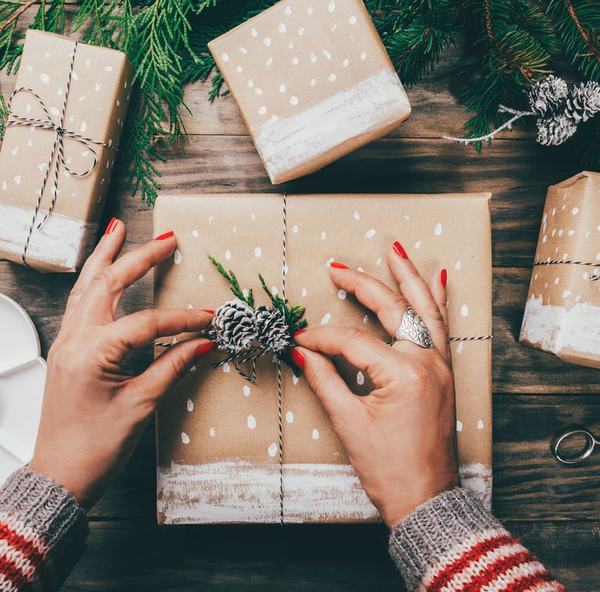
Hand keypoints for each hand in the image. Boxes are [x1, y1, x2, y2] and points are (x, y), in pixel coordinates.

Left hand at [29, 220, 215, 507]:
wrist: (60, 475)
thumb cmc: (96, 447)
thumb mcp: (140, 405)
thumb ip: (173, 367)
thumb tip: (204, 344)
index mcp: (92, 353)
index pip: (147, 323)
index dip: (183, 319)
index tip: (210, 319)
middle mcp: (74, 339)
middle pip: (108, 284)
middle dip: (138, 257)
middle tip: (165, 238)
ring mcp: (66, 342)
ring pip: (86, 287)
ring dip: (105, 257)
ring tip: (118, 231)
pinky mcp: (66, 350)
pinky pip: (79, 303)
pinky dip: (93, 281)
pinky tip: (102, 272)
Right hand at [293, 243, 457, 528]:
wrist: (426, 499)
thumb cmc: (390, 469)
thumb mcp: (350, 423)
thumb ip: (325, 379)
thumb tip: (301, 351)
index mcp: (404, 374)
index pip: (352, 341)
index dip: (321, 338)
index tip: (298, 339)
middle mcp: (428, 362)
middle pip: (392, 310)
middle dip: (362, 285)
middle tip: (337, 267)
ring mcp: (441, 365)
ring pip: (425, 309)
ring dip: (409, 277)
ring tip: (395, 250)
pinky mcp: (444, 372)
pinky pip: (442, 327)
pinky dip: (437, 301)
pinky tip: (438, 279)